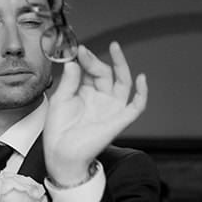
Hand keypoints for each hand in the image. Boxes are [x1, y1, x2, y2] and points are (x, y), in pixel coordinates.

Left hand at [42, 41, 148, 183]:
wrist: (62, 153)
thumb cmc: (59, 130)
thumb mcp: (60, 99)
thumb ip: (69, 81)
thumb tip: (74, 62)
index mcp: (86, 93)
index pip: (91, 71)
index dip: (87, 60)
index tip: (79, 51)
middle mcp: (100, 98)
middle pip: (105, 73)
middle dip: (96, 62)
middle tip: (85, 53)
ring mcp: (111, 108)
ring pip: (123, 83)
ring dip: (121, 65)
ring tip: (115, 49)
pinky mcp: (120, 120)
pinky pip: (137, 106)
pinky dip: (143, 93)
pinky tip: (142, 79)